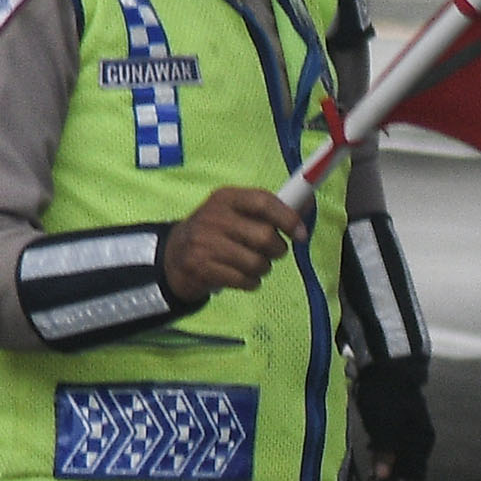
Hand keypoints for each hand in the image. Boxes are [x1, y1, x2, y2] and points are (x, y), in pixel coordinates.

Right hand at [161, 186, 307, 307]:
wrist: (173, 256)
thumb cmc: (216, 232)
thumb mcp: (235, 212)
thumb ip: (269, 209)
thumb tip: (307, 203)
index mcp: (226, 198)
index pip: (263, 202)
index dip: (287, 217)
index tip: (301, 233)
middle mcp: (214, 217)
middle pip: (264, 236)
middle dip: (276, 249)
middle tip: (272, 252)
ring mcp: (206, 243)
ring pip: (256, 262)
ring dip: (263, 268)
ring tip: (253, 264)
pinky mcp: (202, 268)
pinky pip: (244, 281)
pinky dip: (251, 282)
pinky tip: (242, 277)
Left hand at [355, 357, 432, 480]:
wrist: (386, 367)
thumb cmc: (386, 394)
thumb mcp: (383, 422)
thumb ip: (385, 449)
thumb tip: (383, 475)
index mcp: (419, 440)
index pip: (413, 477)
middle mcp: (417, 441)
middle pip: (403, 475)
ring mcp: (406, 436)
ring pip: (395, 467)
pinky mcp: (395, 431)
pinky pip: (389, 456)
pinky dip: (379, 467)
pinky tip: (368, 477)